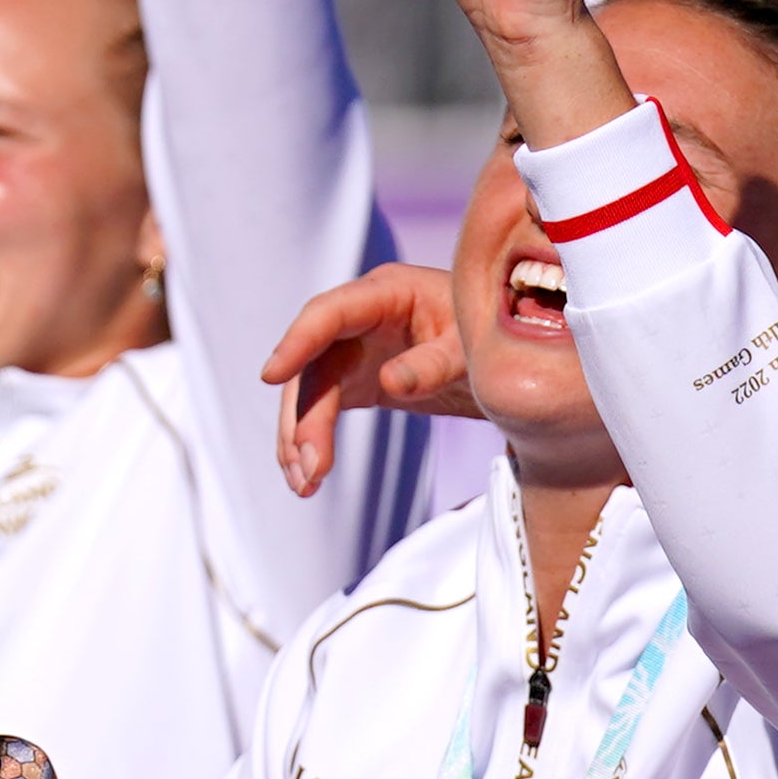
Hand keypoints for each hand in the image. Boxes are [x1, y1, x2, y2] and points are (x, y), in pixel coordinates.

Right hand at [266, 261, 473, 491]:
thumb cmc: (490, 340)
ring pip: (309, 394)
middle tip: (307, 468)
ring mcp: (352, 350)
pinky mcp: (354, 380)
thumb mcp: (470, 351)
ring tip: (304, 484)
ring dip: (300, 439)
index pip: (328, 314)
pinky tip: (308, 477)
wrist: (506, 358)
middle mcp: (358, 319)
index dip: (297, 342)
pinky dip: (312, 443)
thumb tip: (390, 381)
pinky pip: (320, 410)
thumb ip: (433, 364)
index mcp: (386, 294)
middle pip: (312, 365)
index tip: (271, 376)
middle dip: (303, 418)